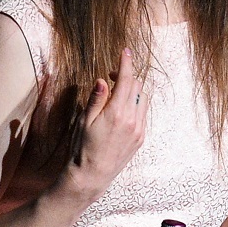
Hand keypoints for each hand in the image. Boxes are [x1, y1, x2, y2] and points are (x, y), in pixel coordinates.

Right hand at [64, 48, 148, 199]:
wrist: (93, 174)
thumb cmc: (83, 147)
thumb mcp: (85, 120)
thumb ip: (96, 98)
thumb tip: (103, 80)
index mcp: (117, 112)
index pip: (126, 79)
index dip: (126, 63)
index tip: (125, 52)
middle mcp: (132, 119)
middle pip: (137, 86)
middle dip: (127, 76)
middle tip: (112, 75)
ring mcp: (139, 129)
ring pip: (143, 98)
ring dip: (133, 90)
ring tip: (117, 92)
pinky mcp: (141, 137)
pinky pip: (143, 113)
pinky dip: (136, 104)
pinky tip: (123, 108)